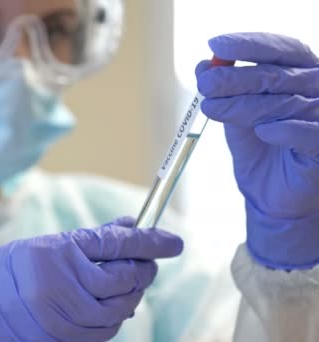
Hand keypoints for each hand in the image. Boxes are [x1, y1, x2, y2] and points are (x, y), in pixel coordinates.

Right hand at [0, 217, 182, 340]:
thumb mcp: (41, 247)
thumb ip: (87, 242)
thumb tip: (128, 227)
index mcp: (57, 253)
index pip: (117, 244)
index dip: (151, 241)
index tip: (174, 241)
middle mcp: (63, 285)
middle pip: (124, 279)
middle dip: (143, 270)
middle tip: (148, 262)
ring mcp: (62, 317)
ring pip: (120, 310)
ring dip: (131, 296)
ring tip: (128, 284)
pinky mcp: (61, 341)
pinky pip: (104, 332)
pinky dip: (114, 319)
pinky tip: (108, 307)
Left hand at [196, 32, 318, 268]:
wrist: (270, 197)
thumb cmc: (258, 151)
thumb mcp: (234, 117)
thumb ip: (223, 91)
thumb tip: (201, 66)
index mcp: (300, 74)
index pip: (281, 49)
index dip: (249, 45)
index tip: (216, 46)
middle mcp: (317, 90)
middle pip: (277, 75)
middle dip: (236, 77)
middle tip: (205, 84)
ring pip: (288, 103)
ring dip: (246, 105)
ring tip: (213, 108)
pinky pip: (311, 134)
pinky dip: (286, 131)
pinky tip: (263, 131)